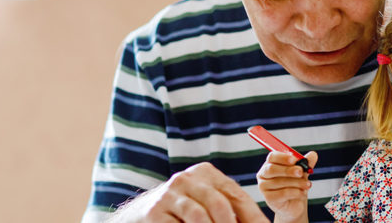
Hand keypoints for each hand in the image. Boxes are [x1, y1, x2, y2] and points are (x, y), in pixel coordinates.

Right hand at [108, 162, 268, 222]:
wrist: (138, 217)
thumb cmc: (180, 214)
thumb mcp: (205, 205)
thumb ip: (228, 211)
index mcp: (206, 174)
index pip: (237, 196)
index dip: (254, 217)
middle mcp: (187, 178)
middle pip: (220, 205)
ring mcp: (169, 193)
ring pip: (201, 217)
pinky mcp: (154, 211)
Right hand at [256, 151, 317, 222]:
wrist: (294, 204)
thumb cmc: (295, 185)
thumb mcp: (302, 173)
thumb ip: (306, 163)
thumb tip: (313, 154)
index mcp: (270, 164)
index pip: (272, 157)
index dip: (283, 157)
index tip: (295, 160)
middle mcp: (264, 174)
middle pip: (272, 169)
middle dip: (288, 170)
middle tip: (301, 172)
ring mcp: (264, 187)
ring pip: (279, 182)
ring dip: (296, 182)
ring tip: (307, 184)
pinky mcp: (269, 198)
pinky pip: (282, 193)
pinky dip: (295, 192)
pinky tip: (302, 193)